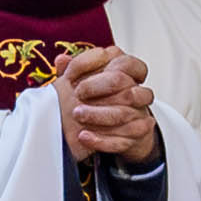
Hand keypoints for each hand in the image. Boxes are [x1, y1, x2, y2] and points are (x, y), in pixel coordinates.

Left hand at [54, 45, 157, 164]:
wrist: (121, 129)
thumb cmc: (101, 98)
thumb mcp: (88, 80)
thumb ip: (75, 69)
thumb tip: (61, 60)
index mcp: (127, 71)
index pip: (122, 60)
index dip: (94, 64)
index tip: (73, 74)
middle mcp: (137, 90)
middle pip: (122, 82)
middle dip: (96, 86)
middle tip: (76, 93)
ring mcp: (139, 113)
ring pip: (124, 112)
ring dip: (98, 114)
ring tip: (77, 114)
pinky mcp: (137, 136)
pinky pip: (123, 140)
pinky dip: (101, 139)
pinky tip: (84, 136)